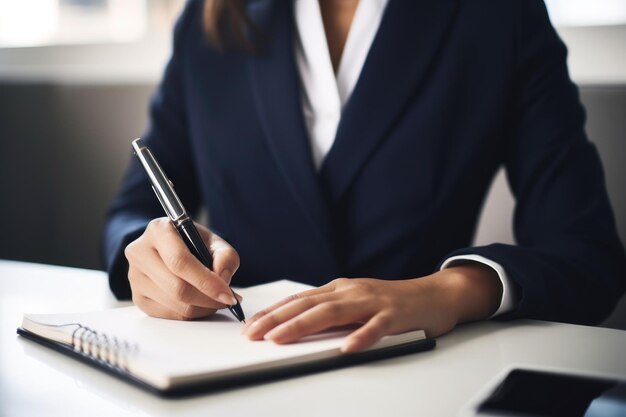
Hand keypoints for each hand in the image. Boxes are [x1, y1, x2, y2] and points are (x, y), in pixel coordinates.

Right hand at [124, 217, 240, 319]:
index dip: (207, 282)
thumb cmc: (193, 244)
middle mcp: (139, 252)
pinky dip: (190, 314)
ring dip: (202, 308)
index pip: (180, 262)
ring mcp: (135, 277)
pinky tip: (200, 304)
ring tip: (216, 300)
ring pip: (174, 304)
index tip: (228, 295)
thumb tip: (222, 279)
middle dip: (208, 299)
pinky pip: (168, 315)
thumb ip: (225, 256)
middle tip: (228, 300)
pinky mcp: (137, 297)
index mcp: (158, 230)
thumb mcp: (213, 241)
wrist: (169, 248)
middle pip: (177, 287)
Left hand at [242, 264, 501, 351]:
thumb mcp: (355, 303)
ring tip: (280, 339)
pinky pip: (376, 327)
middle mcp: (351, 291)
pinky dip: (360, 337)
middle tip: (253, 334)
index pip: (299, 300)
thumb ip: (330, 313)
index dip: (273, 312)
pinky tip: (346, 348)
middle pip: (308, 304)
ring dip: (304, 325)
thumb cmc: (392, 302)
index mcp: (339, 289)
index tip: (250, 326)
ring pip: (333, 312)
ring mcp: (373, 301)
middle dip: (277, 319)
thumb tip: (297, 327)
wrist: (434, 294)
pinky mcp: (395, 315)